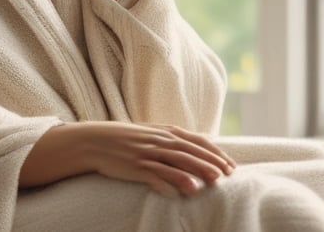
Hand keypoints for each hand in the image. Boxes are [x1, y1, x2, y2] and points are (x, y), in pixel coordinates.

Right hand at [20, 122, 236, 197]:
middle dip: (211, 162)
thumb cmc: (125, 138)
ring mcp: (147, 154)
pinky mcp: (134, 167)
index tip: (230, 165)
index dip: (215, 152)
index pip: (197, 141)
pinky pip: (155, 175)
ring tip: (213, 181)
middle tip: (228, 174)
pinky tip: (182, 191)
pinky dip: (169, 183)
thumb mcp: (151, 133)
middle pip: (191, 151)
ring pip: (177, 162)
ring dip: (196, 171)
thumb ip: (172, 138)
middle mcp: (159, 141)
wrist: (94, 140)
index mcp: (165, 132)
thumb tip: (195, 144)